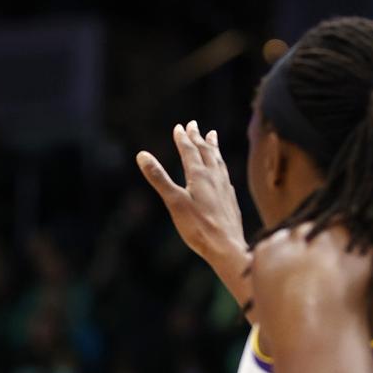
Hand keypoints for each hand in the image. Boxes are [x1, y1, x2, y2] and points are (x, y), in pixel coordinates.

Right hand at [136, 120, 245, 263]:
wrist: (227, 247)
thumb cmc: (198, 227)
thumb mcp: (174, 202)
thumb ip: (159, 178)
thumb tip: (142, 155)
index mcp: (199, 175)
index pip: (189, 151)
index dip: (183, 138)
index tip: (179, 127)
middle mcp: (214, 177)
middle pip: (205, 151)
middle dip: (198, 137)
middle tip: (193, 125)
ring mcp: (224, 187)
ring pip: (218, 161)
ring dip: (213, 147)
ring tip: (212, 136)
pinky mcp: (230, 199)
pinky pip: (225, 174)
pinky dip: (220, 165)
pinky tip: (221, 170)